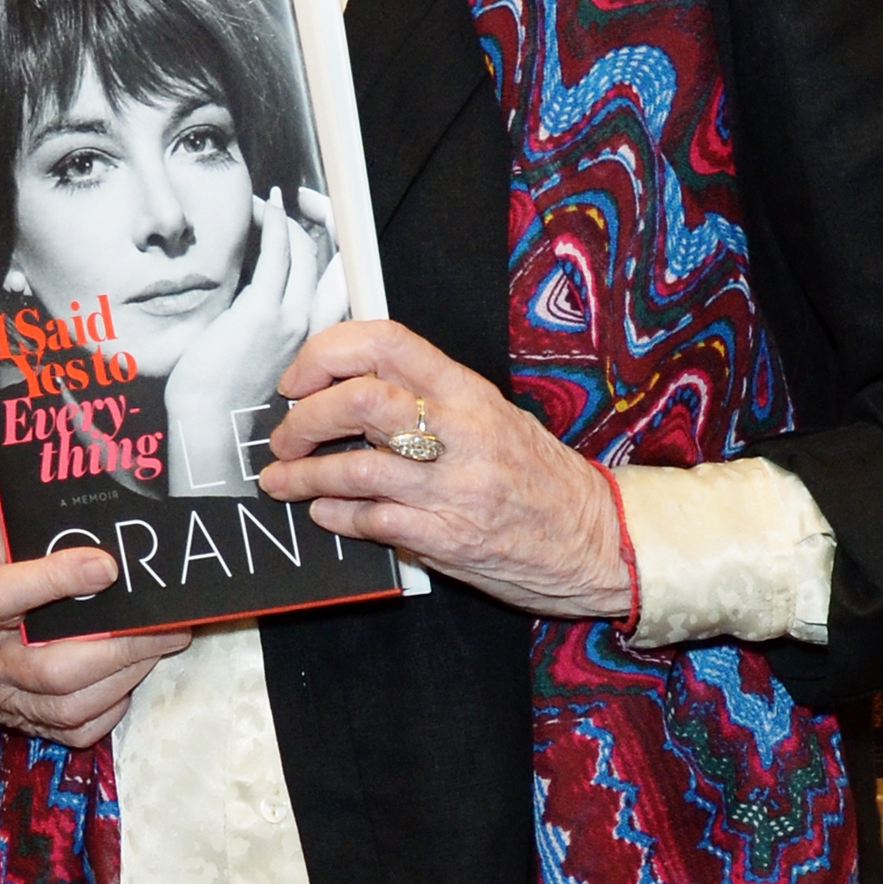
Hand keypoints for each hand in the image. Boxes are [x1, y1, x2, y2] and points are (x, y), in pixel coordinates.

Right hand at [0, 482, 189, 747]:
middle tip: (167, 622)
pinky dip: (108, 708)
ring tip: (163, 643)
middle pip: (51, 667)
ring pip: (66, 703)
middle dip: (119, 646)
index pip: (4, 597)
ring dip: (124, 676)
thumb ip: (10, 503)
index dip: (56, 582)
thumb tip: (56, 459)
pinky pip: (69, 729)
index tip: (108, 567)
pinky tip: (130, 677)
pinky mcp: (17, 721)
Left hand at [164, 185, 337, 496]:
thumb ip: (272, 331)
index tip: (321, 221)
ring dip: (287, 219)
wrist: (210, 429)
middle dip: (319, 221)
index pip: (340, 287)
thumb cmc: (225, 400)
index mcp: (314, 346)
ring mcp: (290, 320)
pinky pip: (277, 252)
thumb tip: (252, 296)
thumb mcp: (261, 362)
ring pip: (304, 252)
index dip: (337, 248)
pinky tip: (264, 206)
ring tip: (269, 202)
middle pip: (329, 261)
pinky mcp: (262, 312)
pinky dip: (274, 222)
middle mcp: (311, 331)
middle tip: (300, 201)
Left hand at [259, 320, 631, 622]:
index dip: (326, 353)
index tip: (298, 378)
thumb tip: (351, 390)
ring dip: (304, 476)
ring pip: (355, 468)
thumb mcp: (493, 417)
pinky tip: (325, 513)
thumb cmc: (542, 479)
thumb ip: (430, 399)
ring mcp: (455, 486)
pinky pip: (373, 521)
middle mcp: (461, 432)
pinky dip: (336, 515)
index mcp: (468, 392)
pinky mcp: (449, 537)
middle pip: (358, 400)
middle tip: (285, 438)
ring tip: (283, 482)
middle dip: (303, 419)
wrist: (598, 541)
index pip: (385, 343)